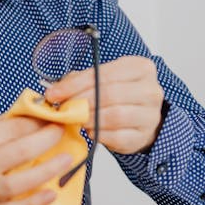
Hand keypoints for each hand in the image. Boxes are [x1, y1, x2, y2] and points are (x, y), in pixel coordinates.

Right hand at [0, 116, 74, 204]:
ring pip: (17, 183)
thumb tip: (28, 115)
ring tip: (66, 159)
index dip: (31, 123)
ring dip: (47, 170)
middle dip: (44, 140)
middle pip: (15, 153)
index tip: (48, 117)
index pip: (4, 130)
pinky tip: (51, 193)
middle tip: (61, 132)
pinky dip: (34, 202)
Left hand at [44, 55, 164, 154]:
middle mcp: (150, 90)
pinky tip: (91, 130)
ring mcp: (150, 114)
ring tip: (77, 119)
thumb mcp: (101, 80)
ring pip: (115, 116)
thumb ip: (79, 81)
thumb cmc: (119, 96)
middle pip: (110, 94)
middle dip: (82, 102)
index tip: (54, 94)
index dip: (75, 85)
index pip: (104, 74)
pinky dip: (100, 134)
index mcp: (140, 68)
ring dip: (90, 118)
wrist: (140, 118)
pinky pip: (118, 136)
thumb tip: (55, 91)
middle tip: (65, 109)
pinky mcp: (143, 136)